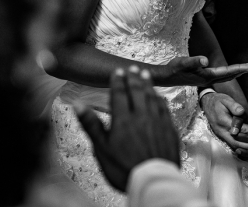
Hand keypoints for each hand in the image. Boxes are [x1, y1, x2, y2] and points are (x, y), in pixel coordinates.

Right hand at [75, 66, 179, 191]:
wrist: (152, 180)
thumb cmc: (123, 168)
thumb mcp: (101, 148)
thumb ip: (91, 125)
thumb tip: (78, 105)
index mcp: (123, 120)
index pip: (119, 94)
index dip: (118, 81)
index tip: (118, 71)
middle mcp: (141, 116)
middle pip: (137, 92)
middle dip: (134, 78)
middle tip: (132, 67)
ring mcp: (158, 121)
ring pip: (152, 97)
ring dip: (148, 84)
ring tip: (144, 75)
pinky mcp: (169, 129)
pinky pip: (164, 108)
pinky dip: (160, 99)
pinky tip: (159, 96)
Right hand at [160, 56, 247, 86]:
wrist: (167, 77)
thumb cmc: (175, 69)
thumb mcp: (184, 62)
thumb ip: (195, 61)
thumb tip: (205, 60)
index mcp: (208, 76)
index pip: (228, 72)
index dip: (241, 68)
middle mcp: (209, 79)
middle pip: (230, 75)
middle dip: (243, 70)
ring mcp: (207, 80)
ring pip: (226, 77)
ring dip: (237, 72)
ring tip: (246, 68)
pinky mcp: (203, 78)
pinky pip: (220, 77)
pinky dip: (228, 73)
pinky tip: (230, 71)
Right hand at [201, 92, 247, 159]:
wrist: (207, 104)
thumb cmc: (218, 101)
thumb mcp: (226, 100)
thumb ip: (234, 106)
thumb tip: (241, 111)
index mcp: (224, 122)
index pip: (241, 129)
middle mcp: (223, 132)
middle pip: (239, 142)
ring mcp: (222, 136)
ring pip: (236, 147)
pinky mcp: (223, 137)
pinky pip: (233, 147)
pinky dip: (243, 152)